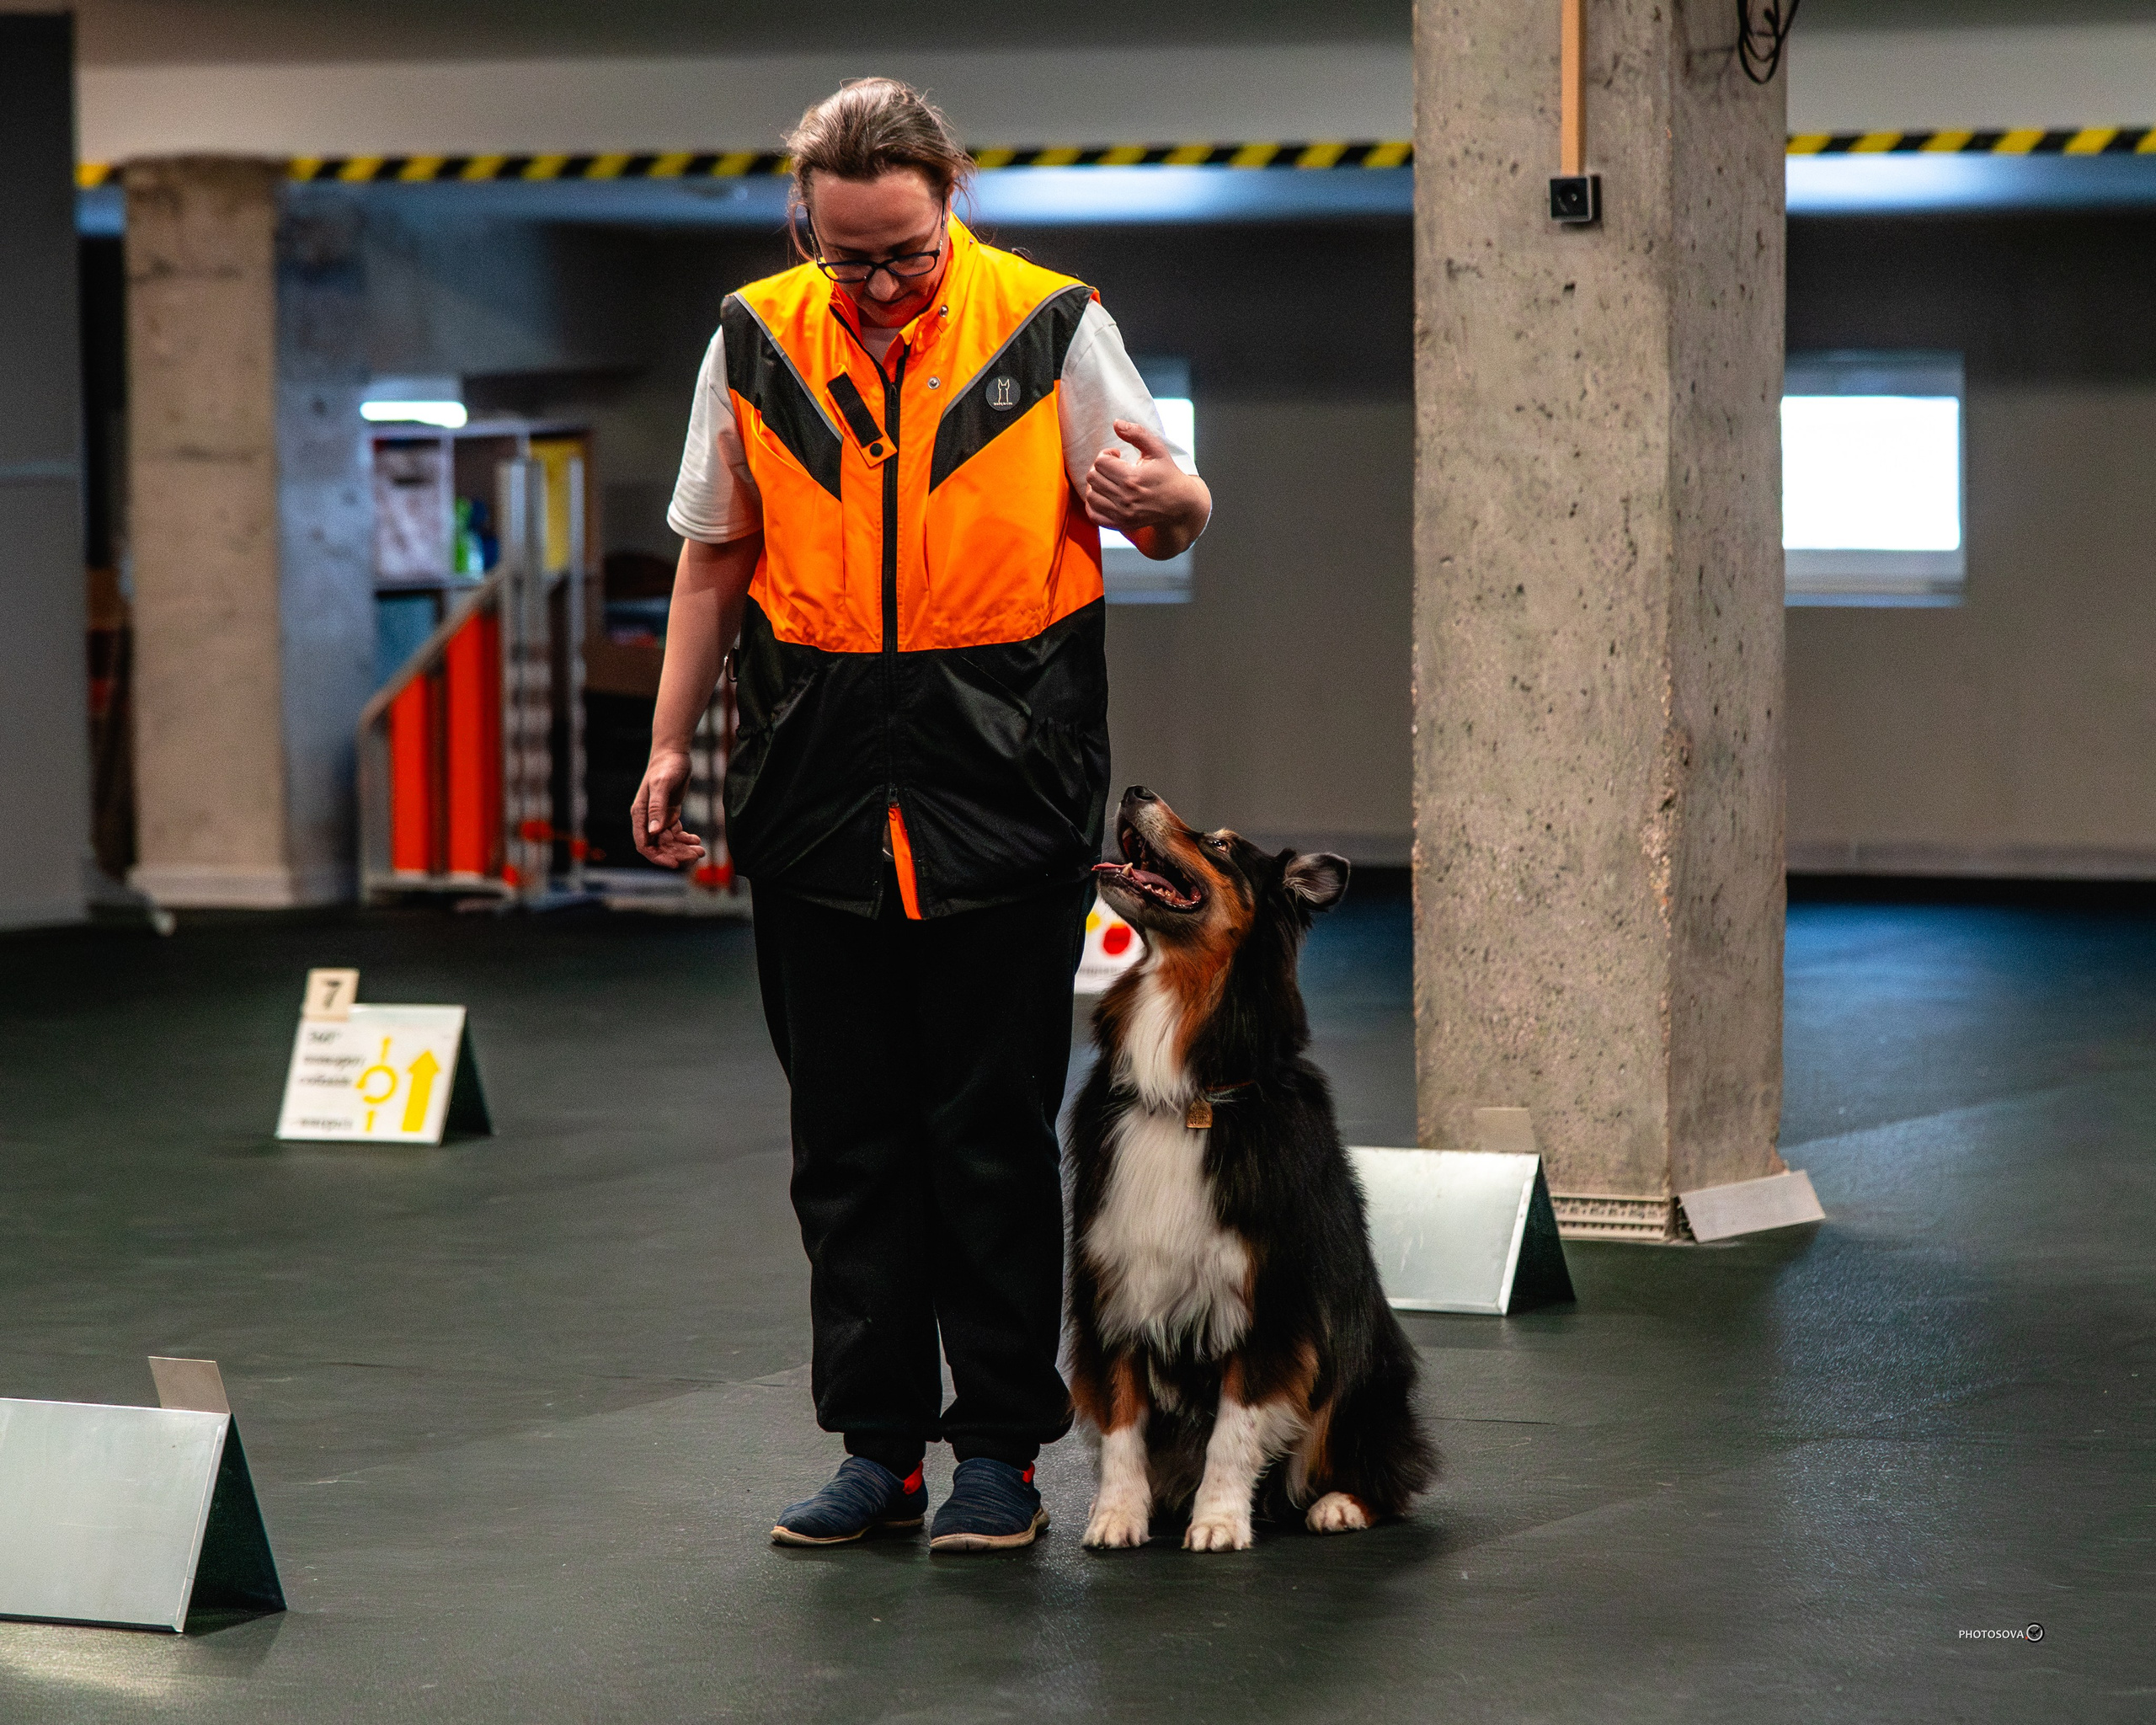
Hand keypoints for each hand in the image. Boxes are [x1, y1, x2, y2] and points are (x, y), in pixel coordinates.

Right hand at [631, 748, 706, 867]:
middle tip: (697, 854)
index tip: (675, 863)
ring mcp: (658, 817)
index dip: (658, 857)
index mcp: (641, 814)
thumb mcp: (662, 785)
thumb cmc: (666, 766)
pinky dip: (685, 839)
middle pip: (659, 846)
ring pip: (669, 842)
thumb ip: (657, 808)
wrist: (674, 753)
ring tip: (700, 849)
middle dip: (676, 853)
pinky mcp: (669, 813)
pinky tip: (697, 840)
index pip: (644, 844)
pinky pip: (676, 833)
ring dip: (683, 848)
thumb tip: (654, 832)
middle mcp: (648, 818)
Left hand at [1083, 420, 1210, 558]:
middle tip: (1113, 467)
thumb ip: (1137, 433)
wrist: (1179, 505)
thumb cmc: (1168, 474)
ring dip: (1096, 485)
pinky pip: (1093, 515)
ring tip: (1110, 481)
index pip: (1101, 462)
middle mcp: (1125, 498)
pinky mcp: (1121, 524)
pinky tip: (1104, 495)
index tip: (1117, 455)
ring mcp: (1122, 514)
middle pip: (1093, 477)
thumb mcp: (1157, 450)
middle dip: (1100, 468)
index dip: (1106, 454)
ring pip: (1090, 495)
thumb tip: (1116, 423)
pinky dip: (1093, 505)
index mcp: (1132, 478)